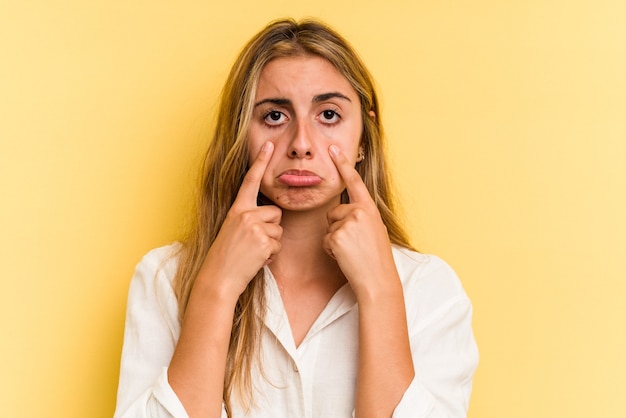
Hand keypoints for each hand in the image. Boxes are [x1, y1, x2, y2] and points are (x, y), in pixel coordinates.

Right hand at [199, 141, 282, 297]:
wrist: (219, 278)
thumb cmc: (226, 257)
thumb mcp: (232, 230)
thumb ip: (248, 218)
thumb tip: (270, 215)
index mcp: (236, 209)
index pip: (250, 181)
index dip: (260, 162)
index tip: (268, 144)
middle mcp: (245, 214)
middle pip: (276, 212)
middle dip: (271, 228)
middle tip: (253, 242)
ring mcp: (254, 226)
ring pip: (279, 229)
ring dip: (271, 243)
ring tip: (253, 252)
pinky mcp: (263, 240)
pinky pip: (279, 244)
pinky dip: (271, 255)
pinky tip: (256, 260)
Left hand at [323, 145, 398, 299]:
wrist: (378, 280)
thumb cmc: (376, 259)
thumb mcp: (374, 230)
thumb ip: (361, 217)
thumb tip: (343, 213)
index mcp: (369, 208)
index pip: (354, 182)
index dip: (343, 164)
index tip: (333, 148)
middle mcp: (359, 211)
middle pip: (334, 212)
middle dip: (338, 228)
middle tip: (355, 245)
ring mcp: (347, 223)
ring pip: (329, 227)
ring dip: (335, 241)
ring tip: (352, 252)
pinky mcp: (336, 236)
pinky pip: (325, 240)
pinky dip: (332, 251)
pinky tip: (346, 257)